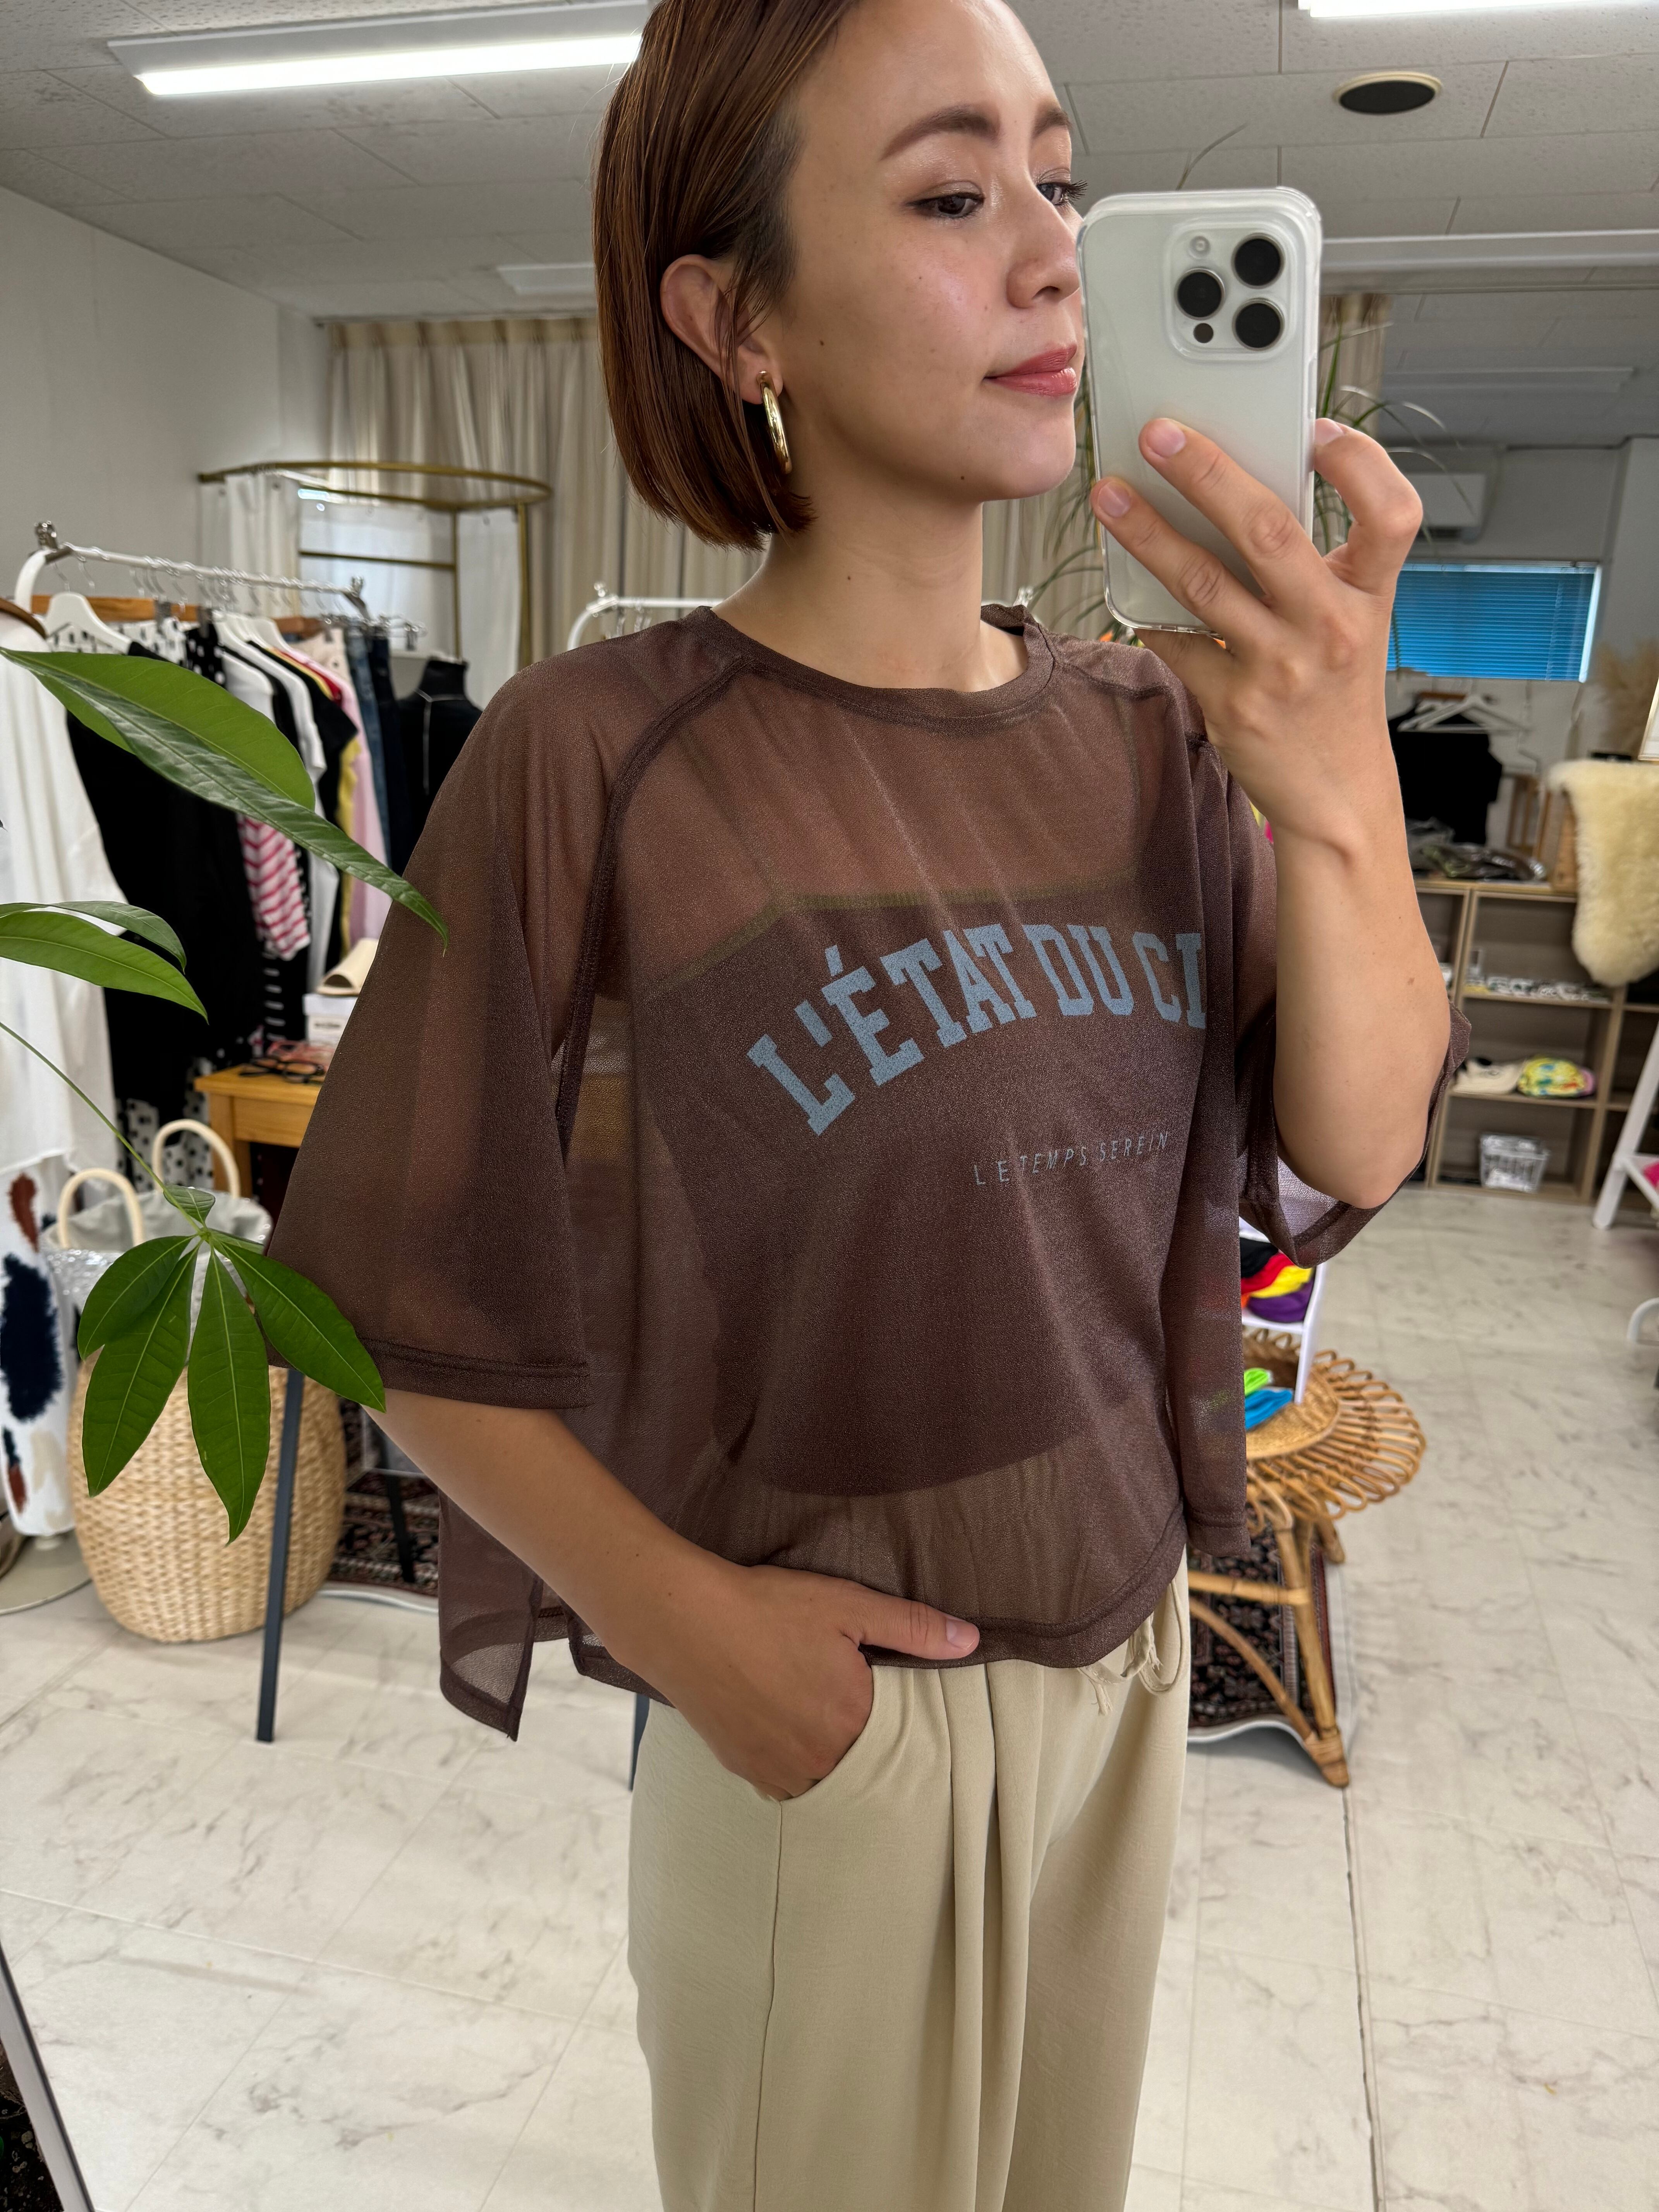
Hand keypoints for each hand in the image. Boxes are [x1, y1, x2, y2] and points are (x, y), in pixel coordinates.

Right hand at [624, 1555, 978, 1799]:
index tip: (888, 1692)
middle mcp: (817, 1762)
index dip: (899, 1716)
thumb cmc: (766, 1609)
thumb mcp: (848, 1606)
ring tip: (816, 1712)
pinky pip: (783, 1781)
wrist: (681, 1619)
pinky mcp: (741, 1768)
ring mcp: (776, 1771)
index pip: (900, 1739)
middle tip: (847, 1698)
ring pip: (821, 1777)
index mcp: (852, 1723)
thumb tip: (972, 1641)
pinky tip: (785, 1725)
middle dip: (863, 1738)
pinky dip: (792, 1761)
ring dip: (827, 1755)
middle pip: (860, 1763)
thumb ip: (913, 1627)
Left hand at [1089, 418, 1421, 851]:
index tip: (1316, 427)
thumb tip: (1242, 491)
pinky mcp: (1235, 705)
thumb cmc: (1337, 695)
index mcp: (1369, 596)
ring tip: (1110, 496)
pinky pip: (1176, 645)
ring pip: (1204, 582)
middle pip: (1268, 529)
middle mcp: (1330, 626)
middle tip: (1159, 433)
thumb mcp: (1352, 623)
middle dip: (1207, 472)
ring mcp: (1281, 666)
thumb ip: (1316, 563)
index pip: (1392, 512)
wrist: (1338, 794)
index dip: (1360, 461)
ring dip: (1149, 534)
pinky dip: (1148, 618)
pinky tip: (1129, 597)